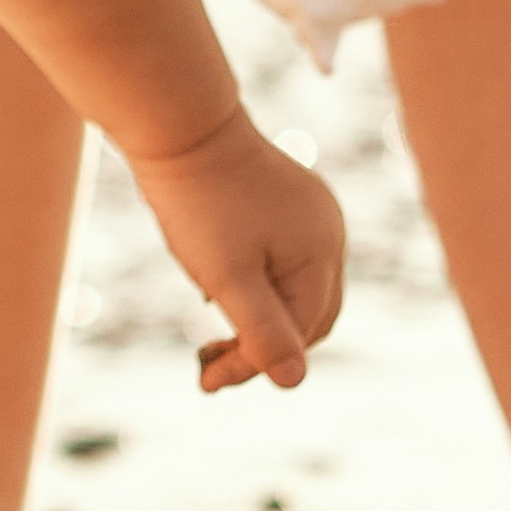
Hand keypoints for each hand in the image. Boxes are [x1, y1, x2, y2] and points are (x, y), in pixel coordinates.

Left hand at [128, 108, 345, 391]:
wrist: (180, 127)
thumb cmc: (201, 203)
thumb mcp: (227, 276)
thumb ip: (262, 330)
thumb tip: (294, 383)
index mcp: (323, 253)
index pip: (300, 334)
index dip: (254, 363)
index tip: (206, 379)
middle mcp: (330, 235)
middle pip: (308, 319)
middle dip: (261, 349)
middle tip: (207, 365)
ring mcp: (312, 218)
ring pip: (294, 292)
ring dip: (257, 322)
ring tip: (209, 338)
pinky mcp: (289, 206)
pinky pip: (282, 265)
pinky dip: (256, 291)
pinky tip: (216, 292)